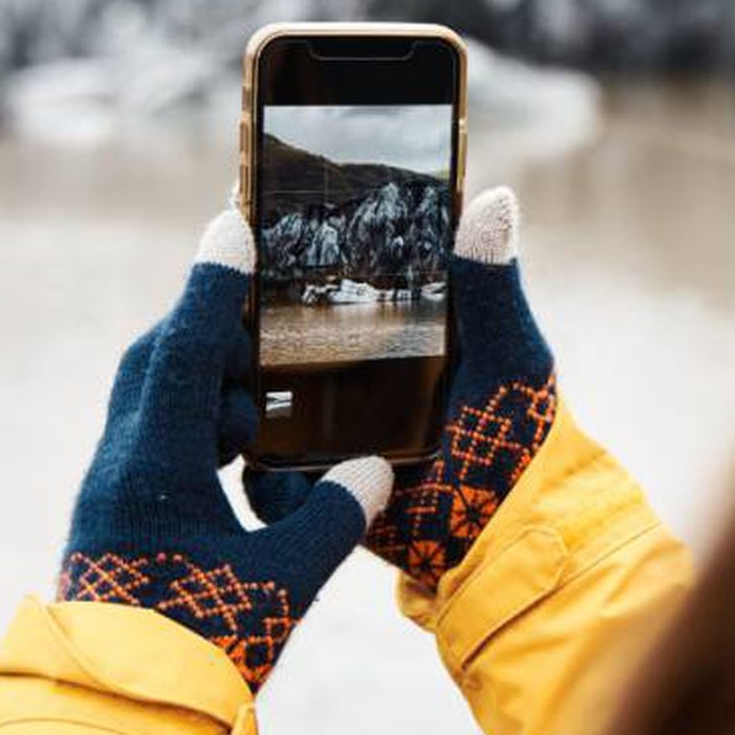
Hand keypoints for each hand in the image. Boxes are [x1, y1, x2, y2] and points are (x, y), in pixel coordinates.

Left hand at [60, 210, 392, 690]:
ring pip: (151, 403)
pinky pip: (154, 441)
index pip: (182, 350)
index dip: (213, 285)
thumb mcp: (283, 582)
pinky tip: (240, 451)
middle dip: (207, 330)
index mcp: (152, 467)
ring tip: (262, 398)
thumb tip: (377, 471)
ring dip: (203, 383)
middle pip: (154, 363)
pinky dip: (196, 425)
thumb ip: (335, 519)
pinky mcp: (117, 520)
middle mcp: (121, 467)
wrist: (121, 721)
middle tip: (265, 324)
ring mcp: (112, 493)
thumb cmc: (198, 651)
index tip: (233, 223)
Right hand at [247, 186, 557, 589]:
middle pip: (265, 342)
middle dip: (235, 327)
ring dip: (231, 393)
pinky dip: (257, 471)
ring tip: (232, 381)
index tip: (244, 211)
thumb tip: (494, 197)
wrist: (512, 538)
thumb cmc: (518, 437)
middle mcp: (343, 380)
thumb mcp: (506, 356)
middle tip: (216, 302)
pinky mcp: (312, 491)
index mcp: (385, 336)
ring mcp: (321, 435)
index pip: (315, 285)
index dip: (279, 255)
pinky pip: (263, 478)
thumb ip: (489, 286)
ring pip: (248, 404)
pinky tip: (266, 461)